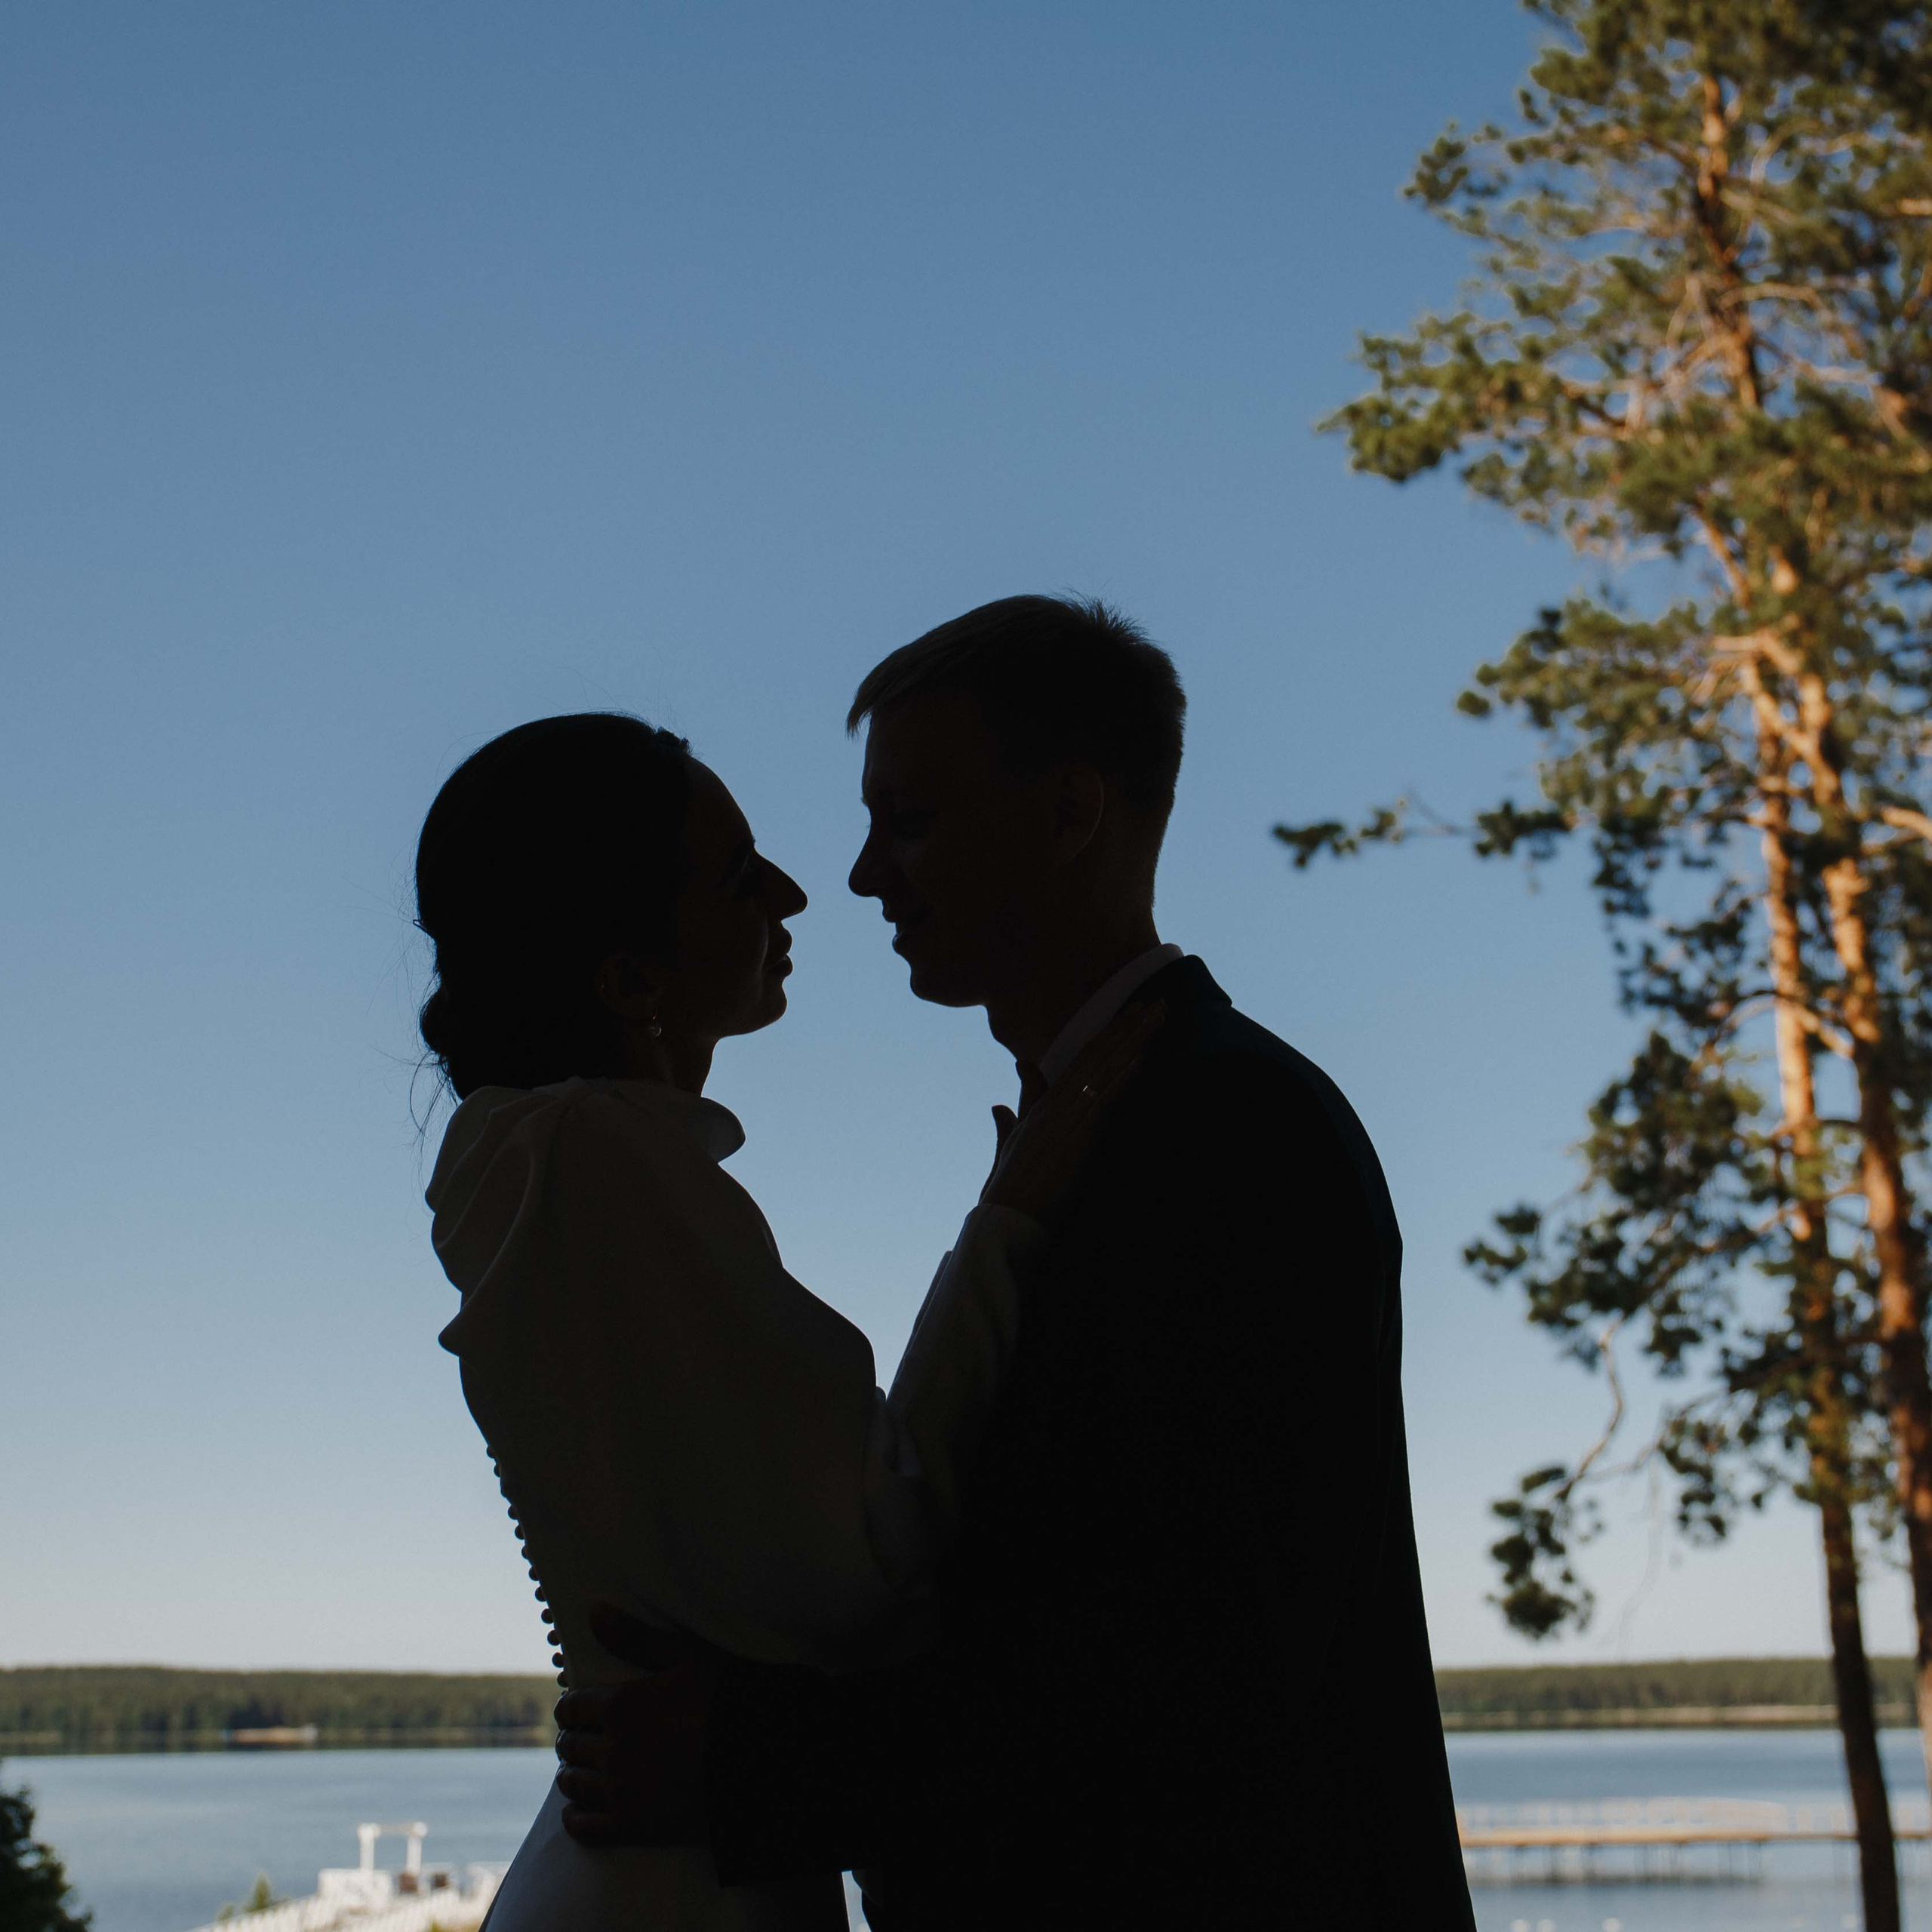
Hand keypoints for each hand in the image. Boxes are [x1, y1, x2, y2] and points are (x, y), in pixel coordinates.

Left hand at [553, 1604, 722, 1847]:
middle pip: (571, 1745)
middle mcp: (614, 1749)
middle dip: (573, 1738)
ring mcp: (622, 1792)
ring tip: (579, 1770)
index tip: (575, 1709)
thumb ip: (637, 1638)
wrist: (763, 1759)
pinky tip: (577, 1812)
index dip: (570, 1707)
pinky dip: (575, 1818)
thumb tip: (595, 1612)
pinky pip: (586, 1827)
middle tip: (579, 1738)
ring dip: (573, 1774)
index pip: (572, 1707)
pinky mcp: (632, 1827)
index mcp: (623, 1706)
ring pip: (575, 1784)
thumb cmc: (729, 1701)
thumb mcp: (688, 1659)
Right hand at [983, 1000, 1164, 1221]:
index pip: (1083, 1058)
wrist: (1006, 1217)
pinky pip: (1102, 1100)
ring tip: (1158, 1019)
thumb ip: (1009, 1122)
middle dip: (1129, 1028)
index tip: (1132, 1014)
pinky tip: (1139, 1059)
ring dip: (1134, 1042)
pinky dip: (1120, 1078)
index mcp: (1045, 1103)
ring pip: (1105, 1069)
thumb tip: (998, 1104)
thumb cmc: (1007, 1188)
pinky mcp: (1076, 1136)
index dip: (1109, 1034)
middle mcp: (1057, 1103)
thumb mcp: (1009, 1146)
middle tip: (1159, 1004)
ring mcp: (1067, 1116)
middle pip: (1099, 1055)